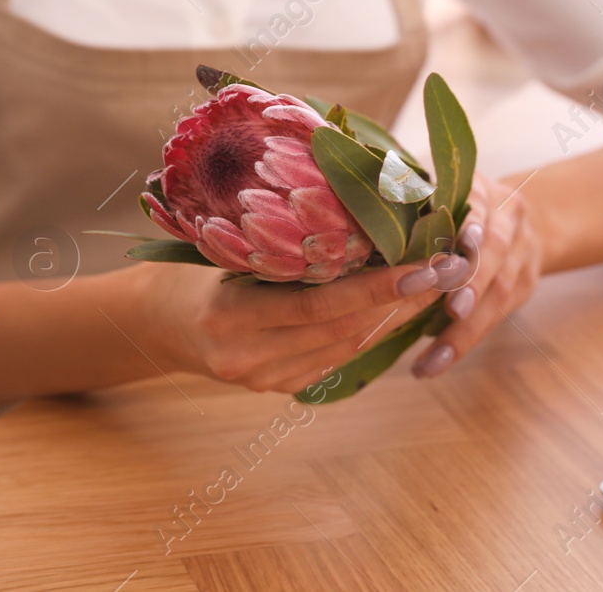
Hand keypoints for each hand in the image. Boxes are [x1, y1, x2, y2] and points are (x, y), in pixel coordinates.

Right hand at [133, 257, 446, 393]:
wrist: (155, 323)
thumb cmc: (190, 267)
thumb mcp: (224, 248)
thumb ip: (281, 244)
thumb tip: (357, 213)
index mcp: (231, 316)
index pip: (321, 305)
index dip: (377, 286)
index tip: (424, 264)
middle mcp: (248, 357)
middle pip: (342, 330)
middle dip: (400, 298)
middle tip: (448, 267)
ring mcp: (262, 379)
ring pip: (345, 348)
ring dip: (392, 315)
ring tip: (432, 282)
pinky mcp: (275, 389)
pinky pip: (334, 360)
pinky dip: (367, 332)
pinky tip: (394, 307)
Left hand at [410, 171, 542, 378]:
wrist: (525, 219)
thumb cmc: (459, 207)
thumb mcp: (444, 193)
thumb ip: (416, 201)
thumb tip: (370, 206)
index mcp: (484, 190)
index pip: (480, 206)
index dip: (469, 227)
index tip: (456, 246)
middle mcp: (509, 219)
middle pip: (496, 252)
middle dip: (474, 283)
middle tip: (453, 310)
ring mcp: (523, 253)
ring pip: (500, 292)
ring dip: (467, 329)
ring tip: (435, 358)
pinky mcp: (525, 285)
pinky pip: (498, 316)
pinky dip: (467, 340)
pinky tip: (438, 362)